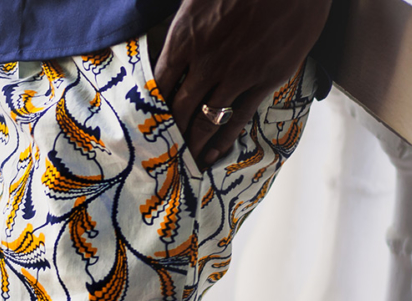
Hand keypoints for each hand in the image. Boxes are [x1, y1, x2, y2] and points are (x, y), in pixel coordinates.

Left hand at [153, 0, 330, 166]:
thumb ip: (184, 27)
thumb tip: (171, 47)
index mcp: (185, 38)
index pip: (158, 84)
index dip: (150, 110)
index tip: (146, 125)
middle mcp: (206, 60)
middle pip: (178, 108)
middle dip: (169, 134)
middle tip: (162, 153)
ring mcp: (237, 73)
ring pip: (206, 118)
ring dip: (193, 143)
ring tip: (185, 161)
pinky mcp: (265, 80)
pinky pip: (240, 116)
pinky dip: (224, 138)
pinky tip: (213, 152)